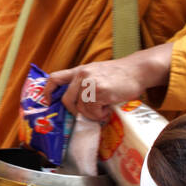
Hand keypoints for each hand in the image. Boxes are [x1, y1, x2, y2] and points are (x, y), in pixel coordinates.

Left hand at [45, 43, 172, 122]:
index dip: (47, 91)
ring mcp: (91, 83)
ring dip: (92, 114)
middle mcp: (82, 75)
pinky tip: (108, 109)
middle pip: (67, 100)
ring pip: (81, 108)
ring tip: (103, 109)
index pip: (55, 78)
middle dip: (74, 111)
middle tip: (87, 113)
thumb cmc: (119, 75)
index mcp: (79, 70)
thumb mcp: (96, 72)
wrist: (138, 70)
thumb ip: (84, 83)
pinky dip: (100, 115)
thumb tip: (74, 103)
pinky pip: (93, 111)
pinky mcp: (100, 92)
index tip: (47, 102)